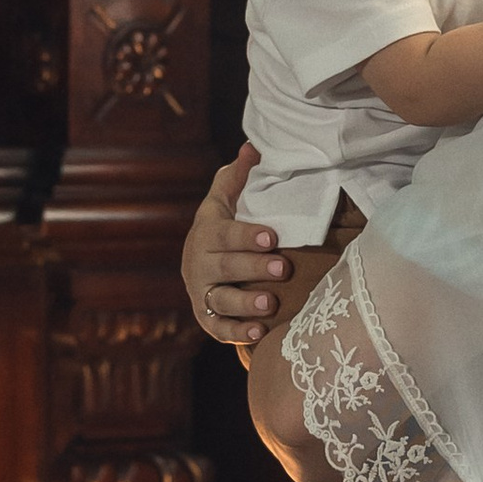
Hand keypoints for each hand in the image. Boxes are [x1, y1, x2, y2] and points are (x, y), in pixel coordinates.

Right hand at [183, 145, 288, 340]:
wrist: (201, 263)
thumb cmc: (223, 226)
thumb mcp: (226, 199)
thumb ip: (238, 176)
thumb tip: (254, 148)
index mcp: (206, 232)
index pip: (225, 234)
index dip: (247, 236)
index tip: (272, 236)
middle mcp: (199, 263)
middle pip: (224, 266)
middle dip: (253, 267)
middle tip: (283, 267)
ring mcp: (202, 293)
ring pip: (220, 300)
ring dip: (244, 303)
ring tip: (269, 304)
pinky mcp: (207, 318)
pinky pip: (219, 328)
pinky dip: (236, 332)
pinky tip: (258, 333)